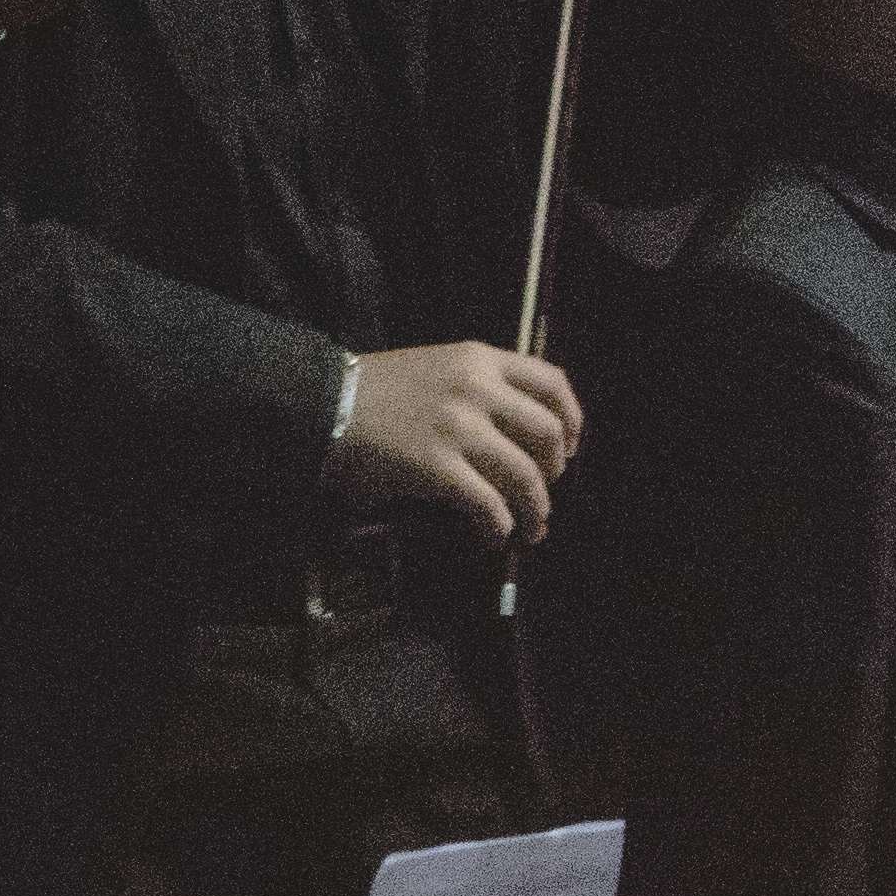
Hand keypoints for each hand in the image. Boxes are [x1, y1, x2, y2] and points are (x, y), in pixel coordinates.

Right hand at [336, 341, 582, 543]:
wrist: (322, 402)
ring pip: (525, 475)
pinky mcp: (436, 466)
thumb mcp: (439, 368)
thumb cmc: (377, 390)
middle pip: (548, 435)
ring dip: (535, 509)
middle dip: (555, 471)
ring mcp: (459, 428)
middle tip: (543, 491)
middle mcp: (478, 389)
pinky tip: (493, 536)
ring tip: (530, 528)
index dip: (572, 419)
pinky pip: (488, 504)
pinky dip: (498, 526)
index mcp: (481, 360)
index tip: (569, 446)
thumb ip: (482, 389)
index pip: (552, 382)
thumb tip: (520, 436)